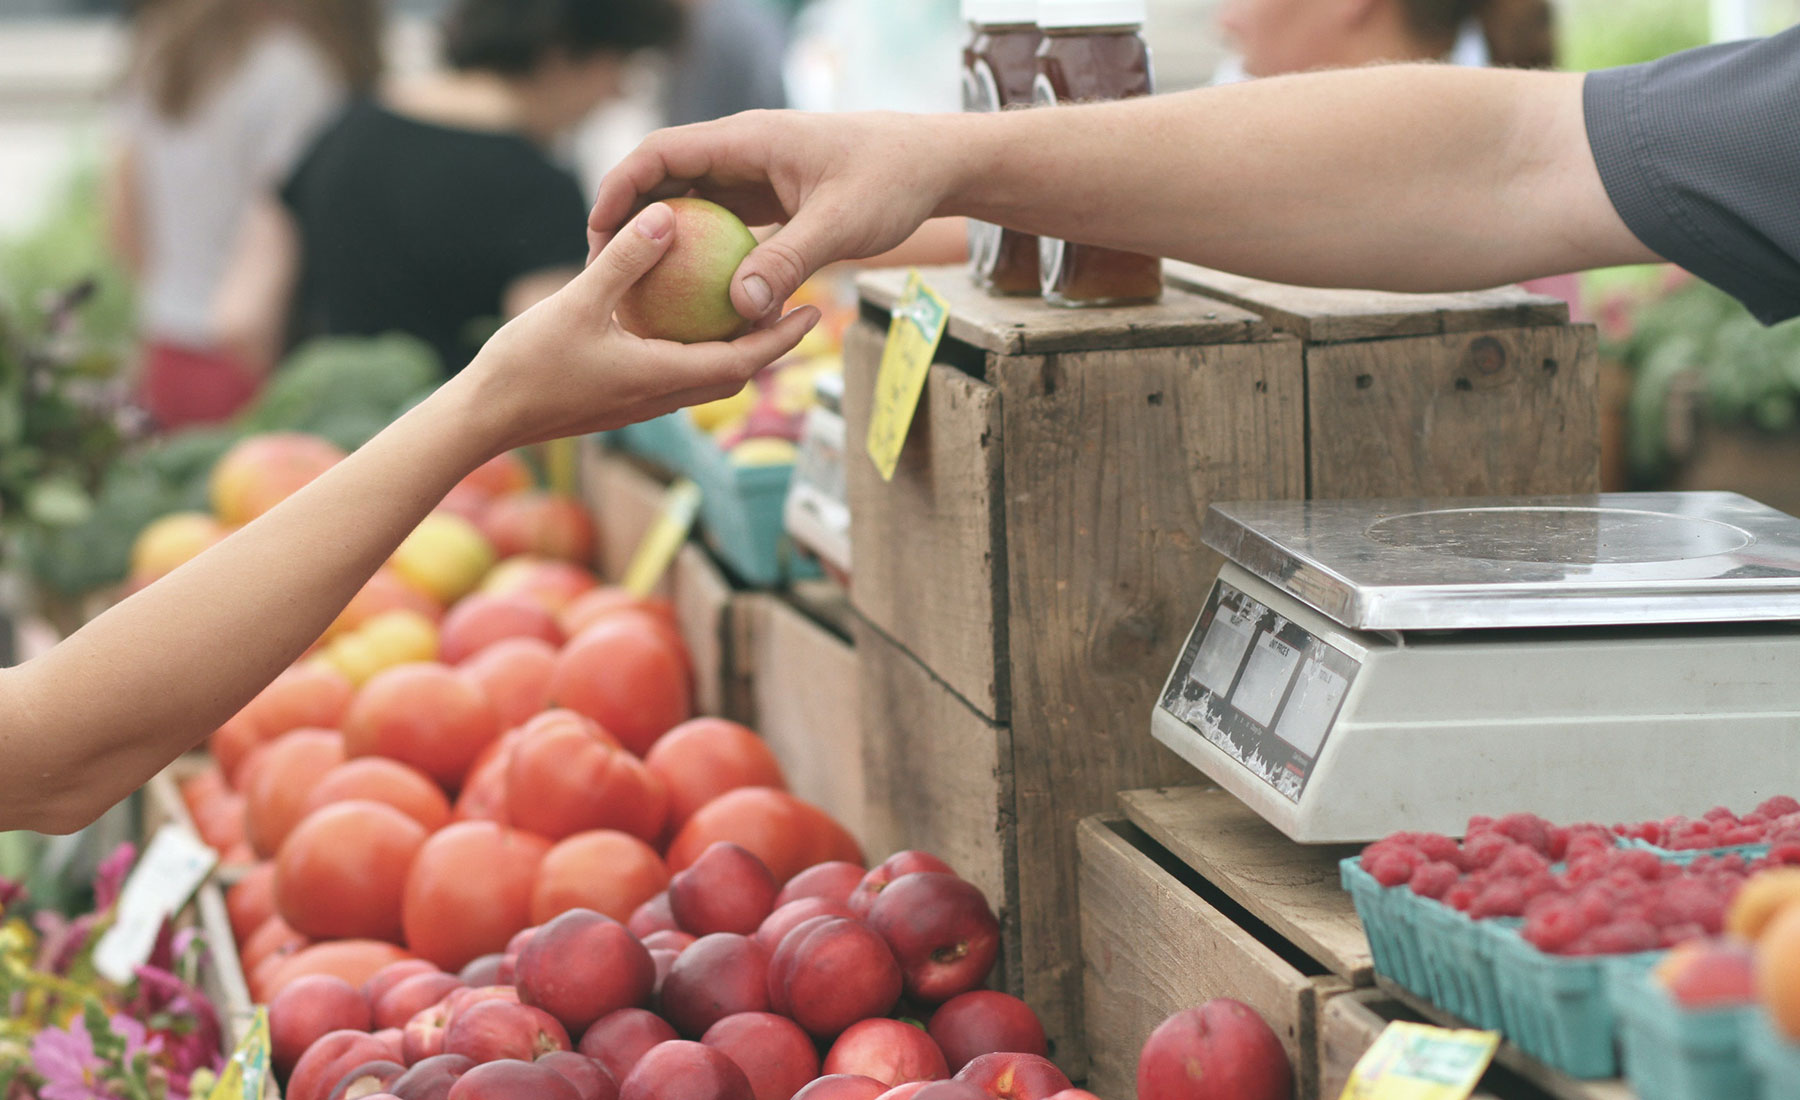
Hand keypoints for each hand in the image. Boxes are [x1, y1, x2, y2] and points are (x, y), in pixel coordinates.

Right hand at [463, 201, 820, 452]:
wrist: (483, 419)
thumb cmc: (526, 365)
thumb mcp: (577, 303)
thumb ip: (625, 261)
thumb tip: (667, 216)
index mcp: (662, 378)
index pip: (742, 362)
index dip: (782, 338)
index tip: (814, 312)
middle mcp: (660, 397)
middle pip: (733, 372)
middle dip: (770, 344)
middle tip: (798, 307)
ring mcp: (639, 403)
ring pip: (704, 377)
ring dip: (733, 349)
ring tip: (751, 310)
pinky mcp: (618, 400)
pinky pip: (672, 373)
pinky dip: (693, 349)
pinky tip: (682, 319)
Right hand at [588, 111, 960, 322]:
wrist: (932, 164)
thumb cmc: (891, 181)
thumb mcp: (841, 225)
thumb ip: (789, 262)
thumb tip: (740, 308)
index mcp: (748, 140)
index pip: (661, 153)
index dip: (621, 188)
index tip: (598, 232)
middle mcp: (743, 152)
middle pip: (665, 177)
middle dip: (629, 218)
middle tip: (603, 269)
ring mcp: (754, 174)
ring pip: (690, 201)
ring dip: (662, 238)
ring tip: (635, 287)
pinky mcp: (769, 198)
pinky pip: (720, 222)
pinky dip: (700, 252)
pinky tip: (690, 296)